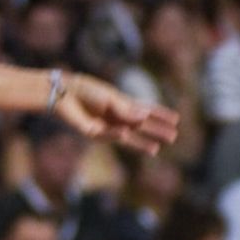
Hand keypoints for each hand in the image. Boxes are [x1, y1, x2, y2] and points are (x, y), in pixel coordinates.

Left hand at [53, 73, 179, 154]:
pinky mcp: (93, 133)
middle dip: (156, 131)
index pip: (146, 110)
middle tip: (174, 136)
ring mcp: (106, 125)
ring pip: (128, 137)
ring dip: (142, 143)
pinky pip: (107, 136)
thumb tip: (145, 118)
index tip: (176, 118)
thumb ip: (127, 110)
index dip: (160, 114)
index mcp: (122, 103)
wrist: (63, 93)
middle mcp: (117, 116)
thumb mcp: (110, 98)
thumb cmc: (87, 90)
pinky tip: (126, 133)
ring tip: (156, 149)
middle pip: (141, 126)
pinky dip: (116, 135)